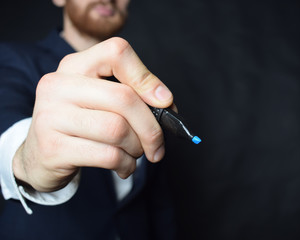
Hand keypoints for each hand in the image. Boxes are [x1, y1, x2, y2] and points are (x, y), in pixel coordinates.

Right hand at [12, 38, 172, 191]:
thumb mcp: (100, 100)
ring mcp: (52, 116)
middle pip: (124, 98)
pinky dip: (126, 165)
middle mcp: (58, 85)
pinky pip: (108, 156)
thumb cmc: (80, 125)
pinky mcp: (53, 147)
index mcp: (74, 66)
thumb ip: (131, 95)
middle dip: (151, 127)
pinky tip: (123, 167)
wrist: (39, 155)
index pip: (116, 52)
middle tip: (157, 145)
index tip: (165, 102)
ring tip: (135, 154)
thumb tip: (167, 104)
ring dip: (137, 148)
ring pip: (118, 130)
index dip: (146, 77)